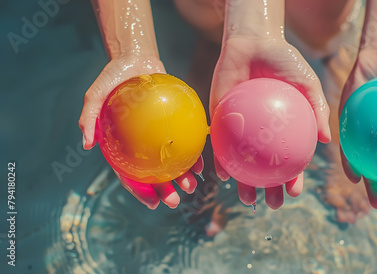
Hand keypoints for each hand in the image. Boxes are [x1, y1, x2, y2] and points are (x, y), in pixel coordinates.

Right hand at [79, 55, 202, 208]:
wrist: (134, 60)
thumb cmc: (112, 79)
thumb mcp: (95, 95)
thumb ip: (88, 118)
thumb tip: (86, 145)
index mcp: (122, 148)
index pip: (130, 175)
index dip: (140, 192)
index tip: (153, 204)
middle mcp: (141, 147)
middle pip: (153, 175)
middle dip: (165, 192)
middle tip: (176, 201)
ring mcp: (157, 138)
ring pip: (172, 163)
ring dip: (183, 178)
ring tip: (193, 186)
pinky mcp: (173, 126)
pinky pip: (184, 142)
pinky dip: (193, 153)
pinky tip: (203, 162)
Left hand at [210, 36, 330, 208]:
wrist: (253, 41)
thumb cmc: (284, 59)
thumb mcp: (307, 82)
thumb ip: (318, 109)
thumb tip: (328, 142)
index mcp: (283, 129)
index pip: (288, 160)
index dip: (292, 178)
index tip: (294, 192)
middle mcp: (261, 133)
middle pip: (265, 168)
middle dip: (268, 189)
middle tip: (271, 204)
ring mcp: (240, 128)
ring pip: (242, 162)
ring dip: (244, 183)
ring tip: (246, 199)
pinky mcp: (220, 119)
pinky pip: (220, 144)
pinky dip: (221, 160)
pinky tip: (224, 175)